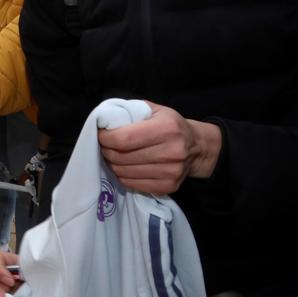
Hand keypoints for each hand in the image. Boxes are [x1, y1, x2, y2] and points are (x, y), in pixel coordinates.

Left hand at [98, 102, 222, 194]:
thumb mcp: (155, 110)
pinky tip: (123, 166)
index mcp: (167, 128)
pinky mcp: (168, 186)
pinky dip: (122, 176)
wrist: (197, 147)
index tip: (100, 134)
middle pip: (122, 157)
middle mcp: (171, 151)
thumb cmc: (170, 124)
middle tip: (104, 145)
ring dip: (112, 164)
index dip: (105, 138)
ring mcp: (171, 172)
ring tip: (113, 155)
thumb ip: (131, 111)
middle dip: (106, 151)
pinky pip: (133, 184)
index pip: (123, 139)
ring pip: (125, 172)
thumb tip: (104, 119)